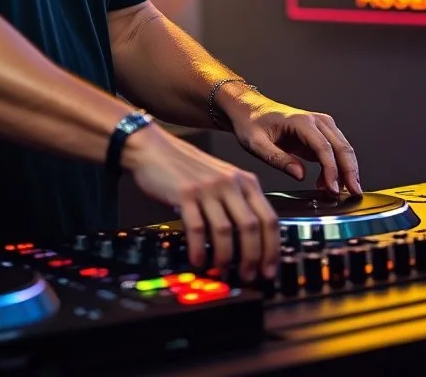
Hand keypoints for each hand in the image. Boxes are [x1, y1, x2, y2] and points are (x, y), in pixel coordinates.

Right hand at [122, 123, 279, 280]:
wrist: (153, 147)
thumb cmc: (187, 166)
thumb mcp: (222, 177)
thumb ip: (238, 201)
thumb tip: (251, 242)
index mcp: (244, 180)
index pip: (269, 218)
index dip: (272, 249)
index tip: (269, 270)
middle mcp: (229, 183)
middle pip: (251, 227)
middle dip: (253, 258)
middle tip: (249, 276)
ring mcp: (207, 188)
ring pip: (225, 230)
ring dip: (225, 257)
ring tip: (222, 271)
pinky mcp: (184, 193)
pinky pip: (197, 228)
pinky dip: (199, 249)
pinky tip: (198, 261)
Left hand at [223, 92, 361, 196]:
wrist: (248, 109)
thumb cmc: (251, 123)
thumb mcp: (256, 144)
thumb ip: (278, 159)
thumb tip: (300, 175)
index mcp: (300, 121)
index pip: (324, 147)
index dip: (332, 170)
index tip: (333, 189)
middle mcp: (315, 120)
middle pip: (341, 147)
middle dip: (350, 172)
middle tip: (353, 194)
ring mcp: (320, 126)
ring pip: (343, 149)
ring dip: (346, 171)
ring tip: (338, 193)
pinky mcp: (320, 134)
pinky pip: (335, 152)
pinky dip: (337, 169)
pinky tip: (326, 184)